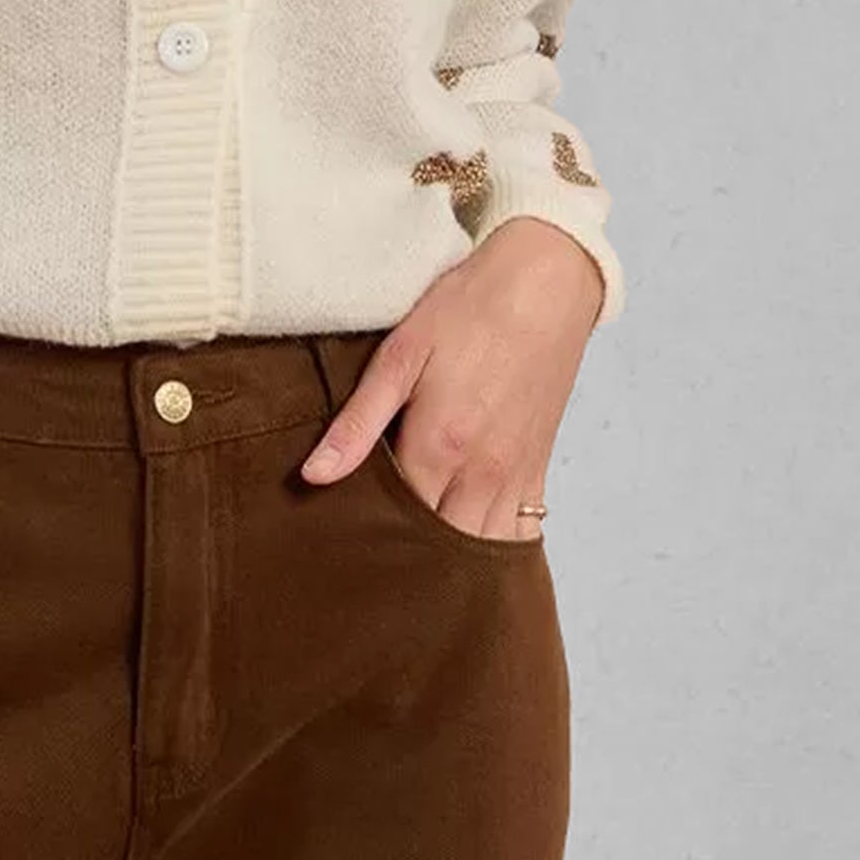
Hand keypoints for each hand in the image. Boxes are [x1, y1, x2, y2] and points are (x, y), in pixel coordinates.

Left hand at [299, 219, 603, 538]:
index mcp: (439, 447)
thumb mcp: (401, 355)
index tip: (338, 544)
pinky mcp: (537, 470)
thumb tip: (313, 477)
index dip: (364, 537)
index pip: (393, 525)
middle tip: (369, 569)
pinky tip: (469, 562)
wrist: (545, 284)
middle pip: (439, 551)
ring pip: (483, 554)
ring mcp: (515, 477)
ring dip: (451, 568)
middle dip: (406, 563)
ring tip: (414, 574)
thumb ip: (358, 423)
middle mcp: (481, 474)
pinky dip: (495, 554)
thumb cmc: (469, 310)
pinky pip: (521, 535)